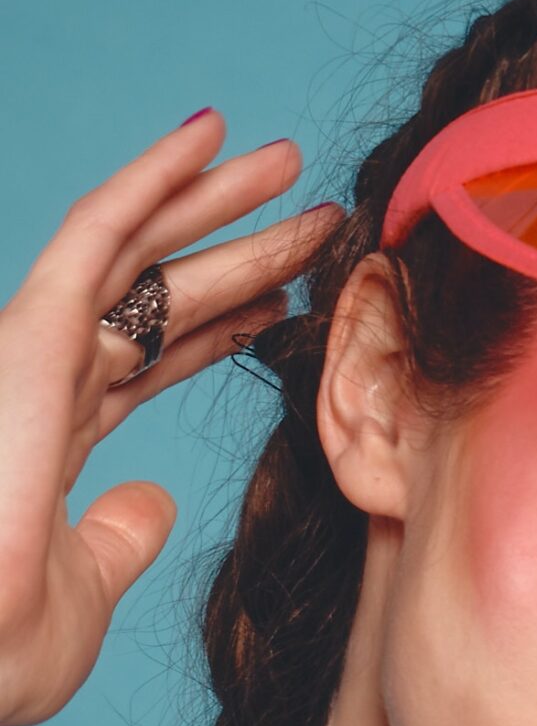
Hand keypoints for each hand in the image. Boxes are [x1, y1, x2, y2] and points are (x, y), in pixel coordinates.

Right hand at [0, 109, 342, 725]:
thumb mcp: (88, 590)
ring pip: (144, 248)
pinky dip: (153, 179)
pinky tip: (208, 136)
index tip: (290, 303)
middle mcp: (47, 378)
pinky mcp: (28, 330)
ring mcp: (35, 348)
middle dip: (243, 252)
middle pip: (166, 295)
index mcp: (59, 434)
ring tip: (293, 163)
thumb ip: (121, 539)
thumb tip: (153, 502)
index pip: (158, 360)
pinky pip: (100, 232)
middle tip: (319, 217)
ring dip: (217, 199)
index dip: (225, 327)